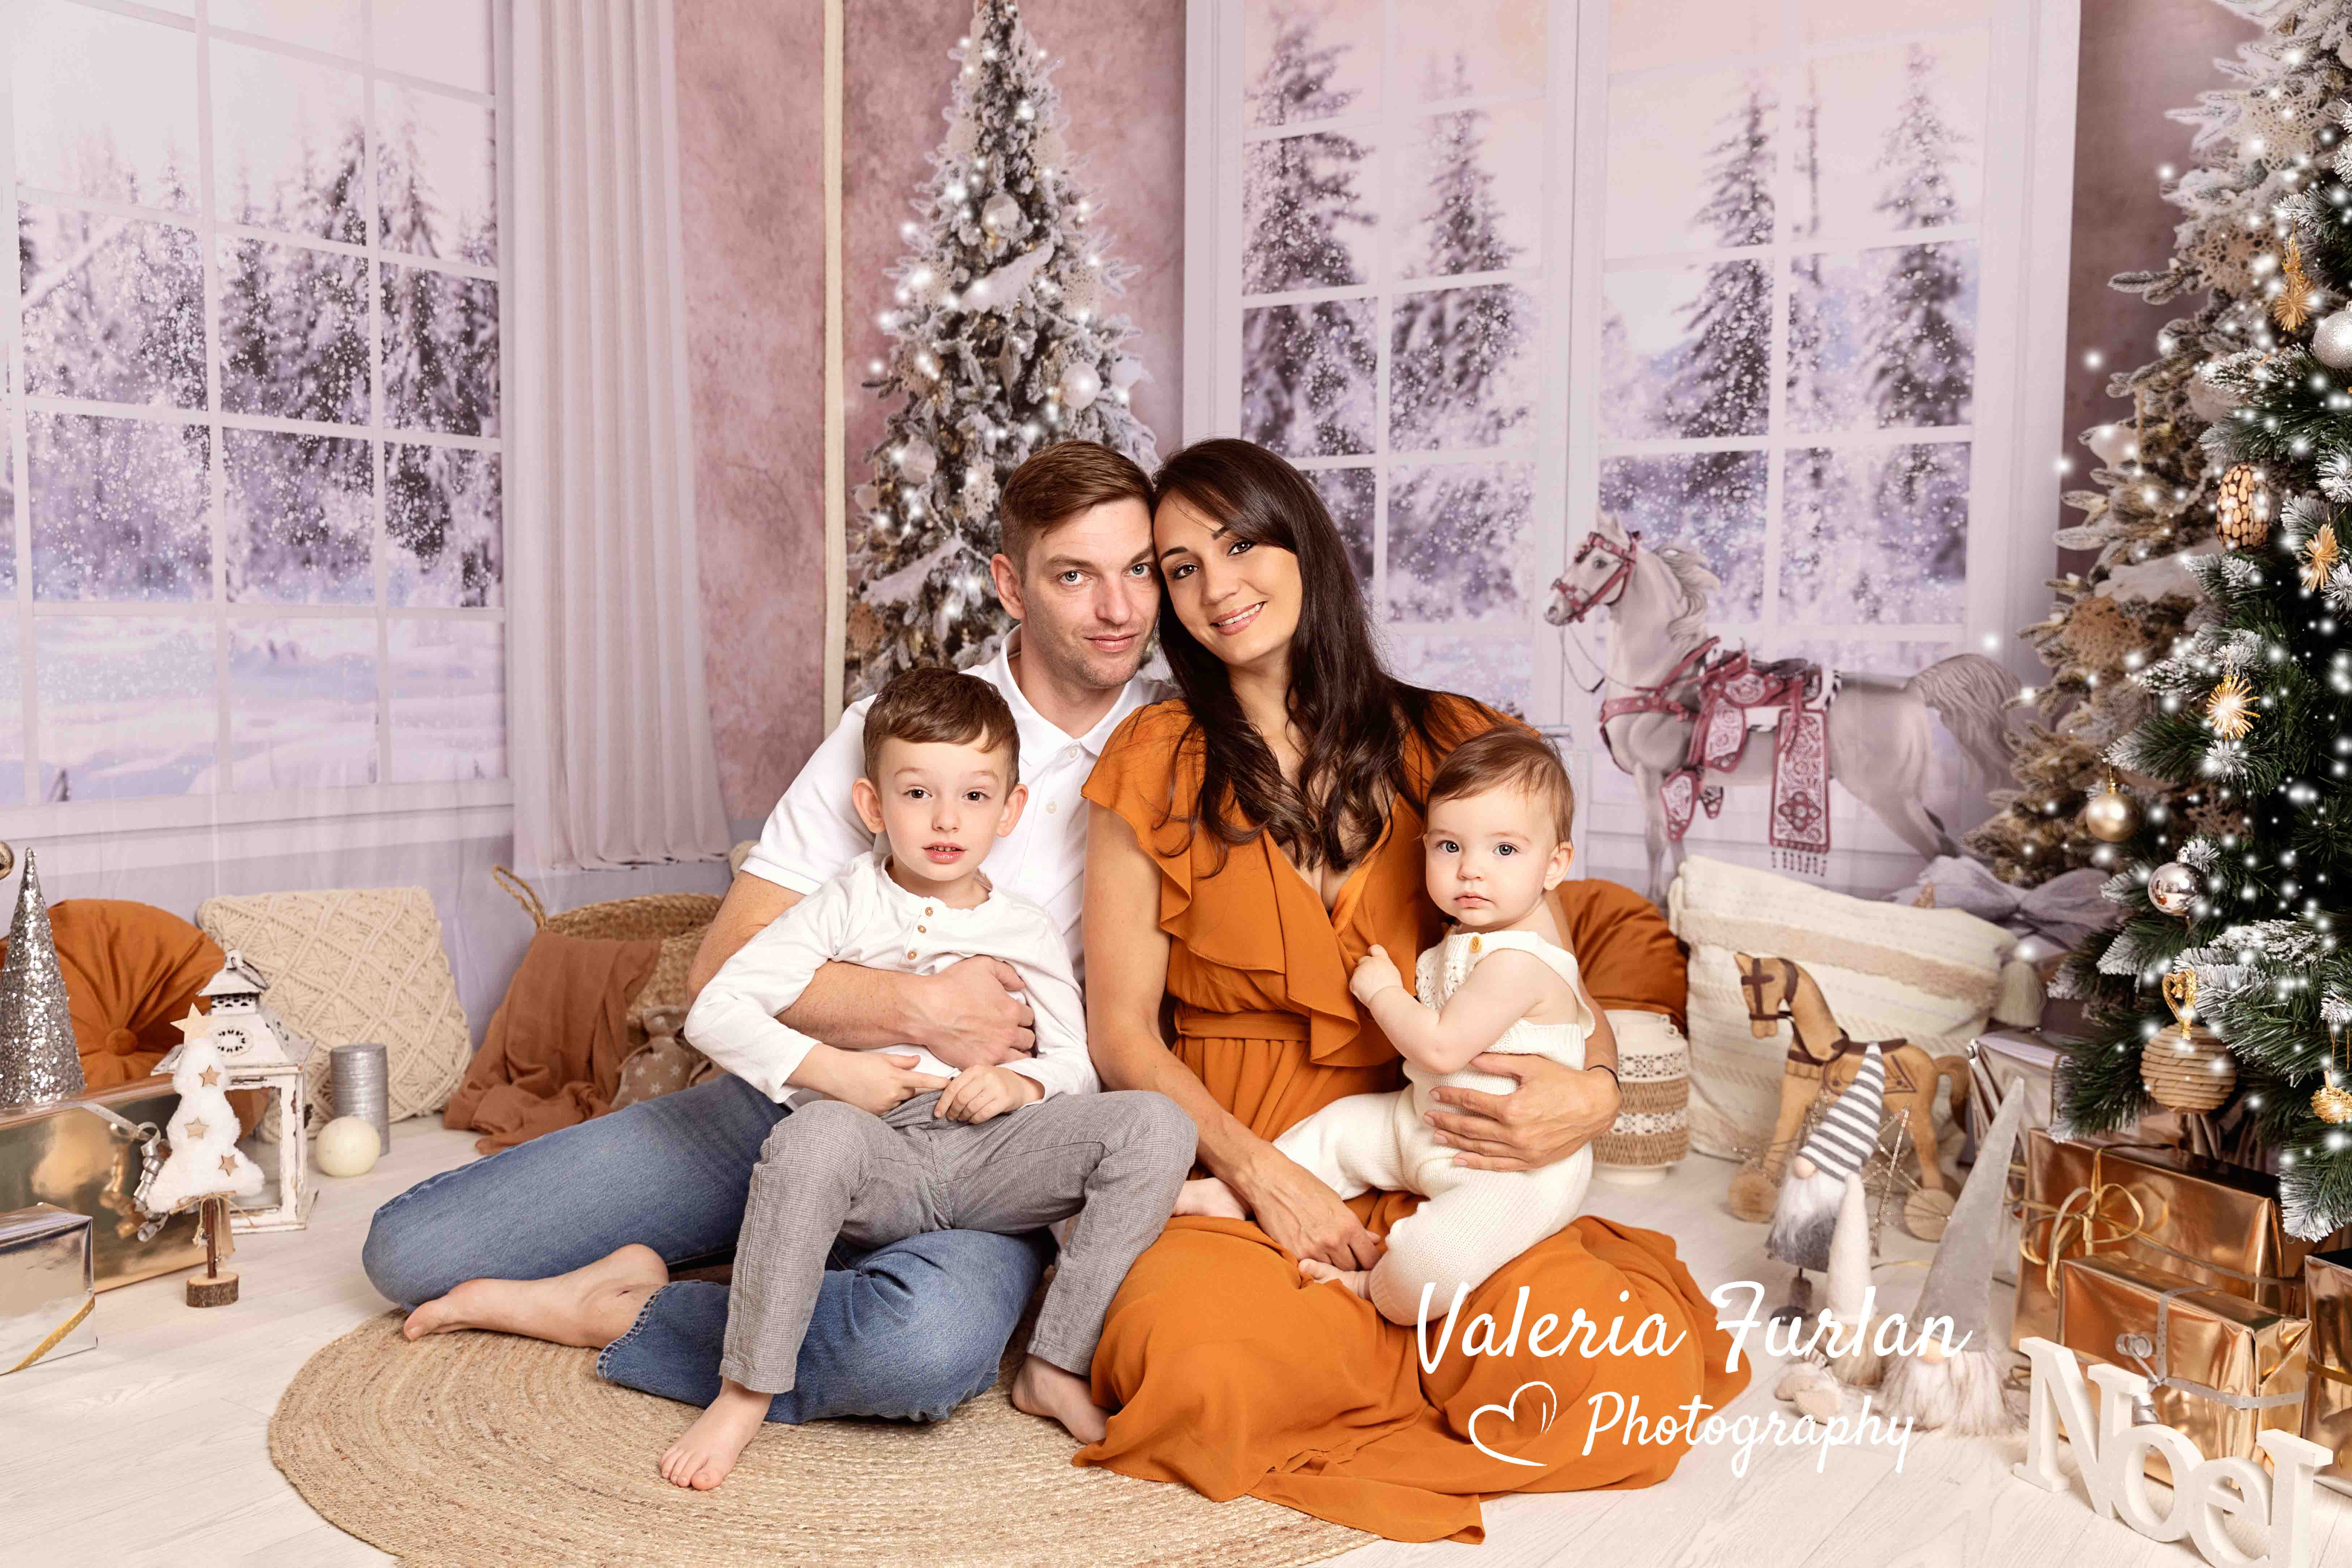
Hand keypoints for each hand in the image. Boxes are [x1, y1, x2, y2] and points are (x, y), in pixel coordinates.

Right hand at [799, 1047, 950, 1116]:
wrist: (835, 1075)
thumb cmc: (858, 1063)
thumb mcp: (882, 1059)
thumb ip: (903, 1062)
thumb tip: (918, 1062)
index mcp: (896, 1078)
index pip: (924, 1082)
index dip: (939, 1084)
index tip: (951, 1085)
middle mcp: (892, 1094)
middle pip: (912, 1094)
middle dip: (911, 1089)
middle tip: (902, 1081)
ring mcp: (884, 1106)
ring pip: (901, 1102)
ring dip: (898, 1096)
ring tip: (881, 1086)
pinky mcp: (876, 1114)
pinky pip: (890, 1109)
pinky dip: (888, 1103)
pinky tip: (875, 1094)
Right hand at [911, 956, 1036, 1065]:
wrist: (927, 1010)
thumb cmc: (952, 986)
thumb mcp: (983, 965)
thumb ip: (1007, 972)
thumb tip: (1020, 985)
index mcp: (1011, 1010)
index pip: (1029, 1017)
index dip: (1021, 1015)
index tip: (1013, 1016)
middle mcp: (1007, 1033)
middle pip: (1028, 1039)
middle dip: (1021, 1034)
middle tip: (1010, 1032)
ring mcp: (994, 1052)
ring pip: (1020, 1057)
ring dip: (1016, 1052)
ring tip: (1007, 1048)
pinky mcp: (979, 1064)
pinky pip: (999, 1069)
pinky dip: (1000, 1064)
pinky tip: (993, 1057)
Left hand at [934, 1064, 1042, 1122]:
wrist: (1019, 1084)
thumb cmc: (992, 1082)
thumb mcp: (977, 1077)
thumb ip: (962, 1084)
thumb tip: (941, 1101)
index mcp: (975, 1069)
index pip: (953, 1087)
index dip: (943, 1102)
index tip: (938, 1114)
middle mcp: (985, 1076)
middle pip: (961, 1098)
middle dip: (953, 1111)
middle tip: (951, 1117)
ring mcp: (996, 1088)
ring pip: (971, 1107)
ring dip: (963, 1116)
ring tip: (962, 1118)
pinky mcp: (1004, 1099)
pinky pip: (983, 1114)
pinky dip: (974, 1120)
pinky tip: (973, 1119)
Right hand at [1232, 1146, 1384, 1272]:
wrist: (1271, 1181)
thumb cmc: (1304, 1186)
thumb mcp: (1335, 1201)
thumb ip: (1355, 1226)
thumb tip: (1375, 1240)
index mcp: (1347, 1225)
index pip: (1369, 1258)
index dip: (1370, 1262)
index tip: (1365, 1260)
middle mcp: (1333, 1240)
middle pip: (1351, 1268)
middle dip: (1350, 1264)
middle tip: (1344, 1257)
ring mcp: (1312, 1250)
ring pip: (1331, 1271)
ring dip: (1330, 1265)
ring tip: (1324, 1253)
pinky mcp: (1294, 1254)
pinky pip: (1310, 1268)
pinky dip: (1312, 1264)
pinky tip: (1309, 1253)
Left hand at [1349, 944, 1403, 1006]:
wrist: (1386, 998)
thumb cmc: (1393, 988)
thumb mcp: (1392, 971)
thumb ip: (1384, 965)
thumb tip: (1380, 967)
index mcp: (1381, 958)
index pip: (1374, 948)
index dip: (1372, 952)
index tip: (1372, 957)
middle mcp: (1369, 962)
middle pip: (1363, 960)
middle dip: (1365, 967)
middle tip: (1371, 978)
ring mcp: (1360, 971)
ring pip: (1358, 972)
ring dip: (1361, 978)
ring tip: (1370, 988)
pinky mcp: (1353, 981)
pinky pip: (1353, 983)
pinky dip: (1357, 988)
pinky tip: (1365, 993)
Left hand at [1424, 1055, 1618, 1172]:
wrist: (1596, 1106)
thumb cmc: (1564, 1081)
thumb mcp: (1531, 1066)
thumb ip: (1497, 1063)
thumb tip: (1469, 1056)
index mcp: (1512, 1108)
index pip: (1471, 1102)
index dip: (1450, 1097)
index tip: (1434, 1094)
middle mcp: (1515, 1133)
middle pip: (1470, 1127)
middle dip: (1446, 1121)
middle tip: (1427, 1116)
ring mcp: (1523, 1150)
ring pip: (1480, 1148)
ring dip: (1456, 1141)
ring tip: (1437, 1135)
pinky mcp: (1532, 1161)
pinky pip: (1498, 1165)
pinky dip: (1477, 1163)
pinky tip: (1460, 1160)